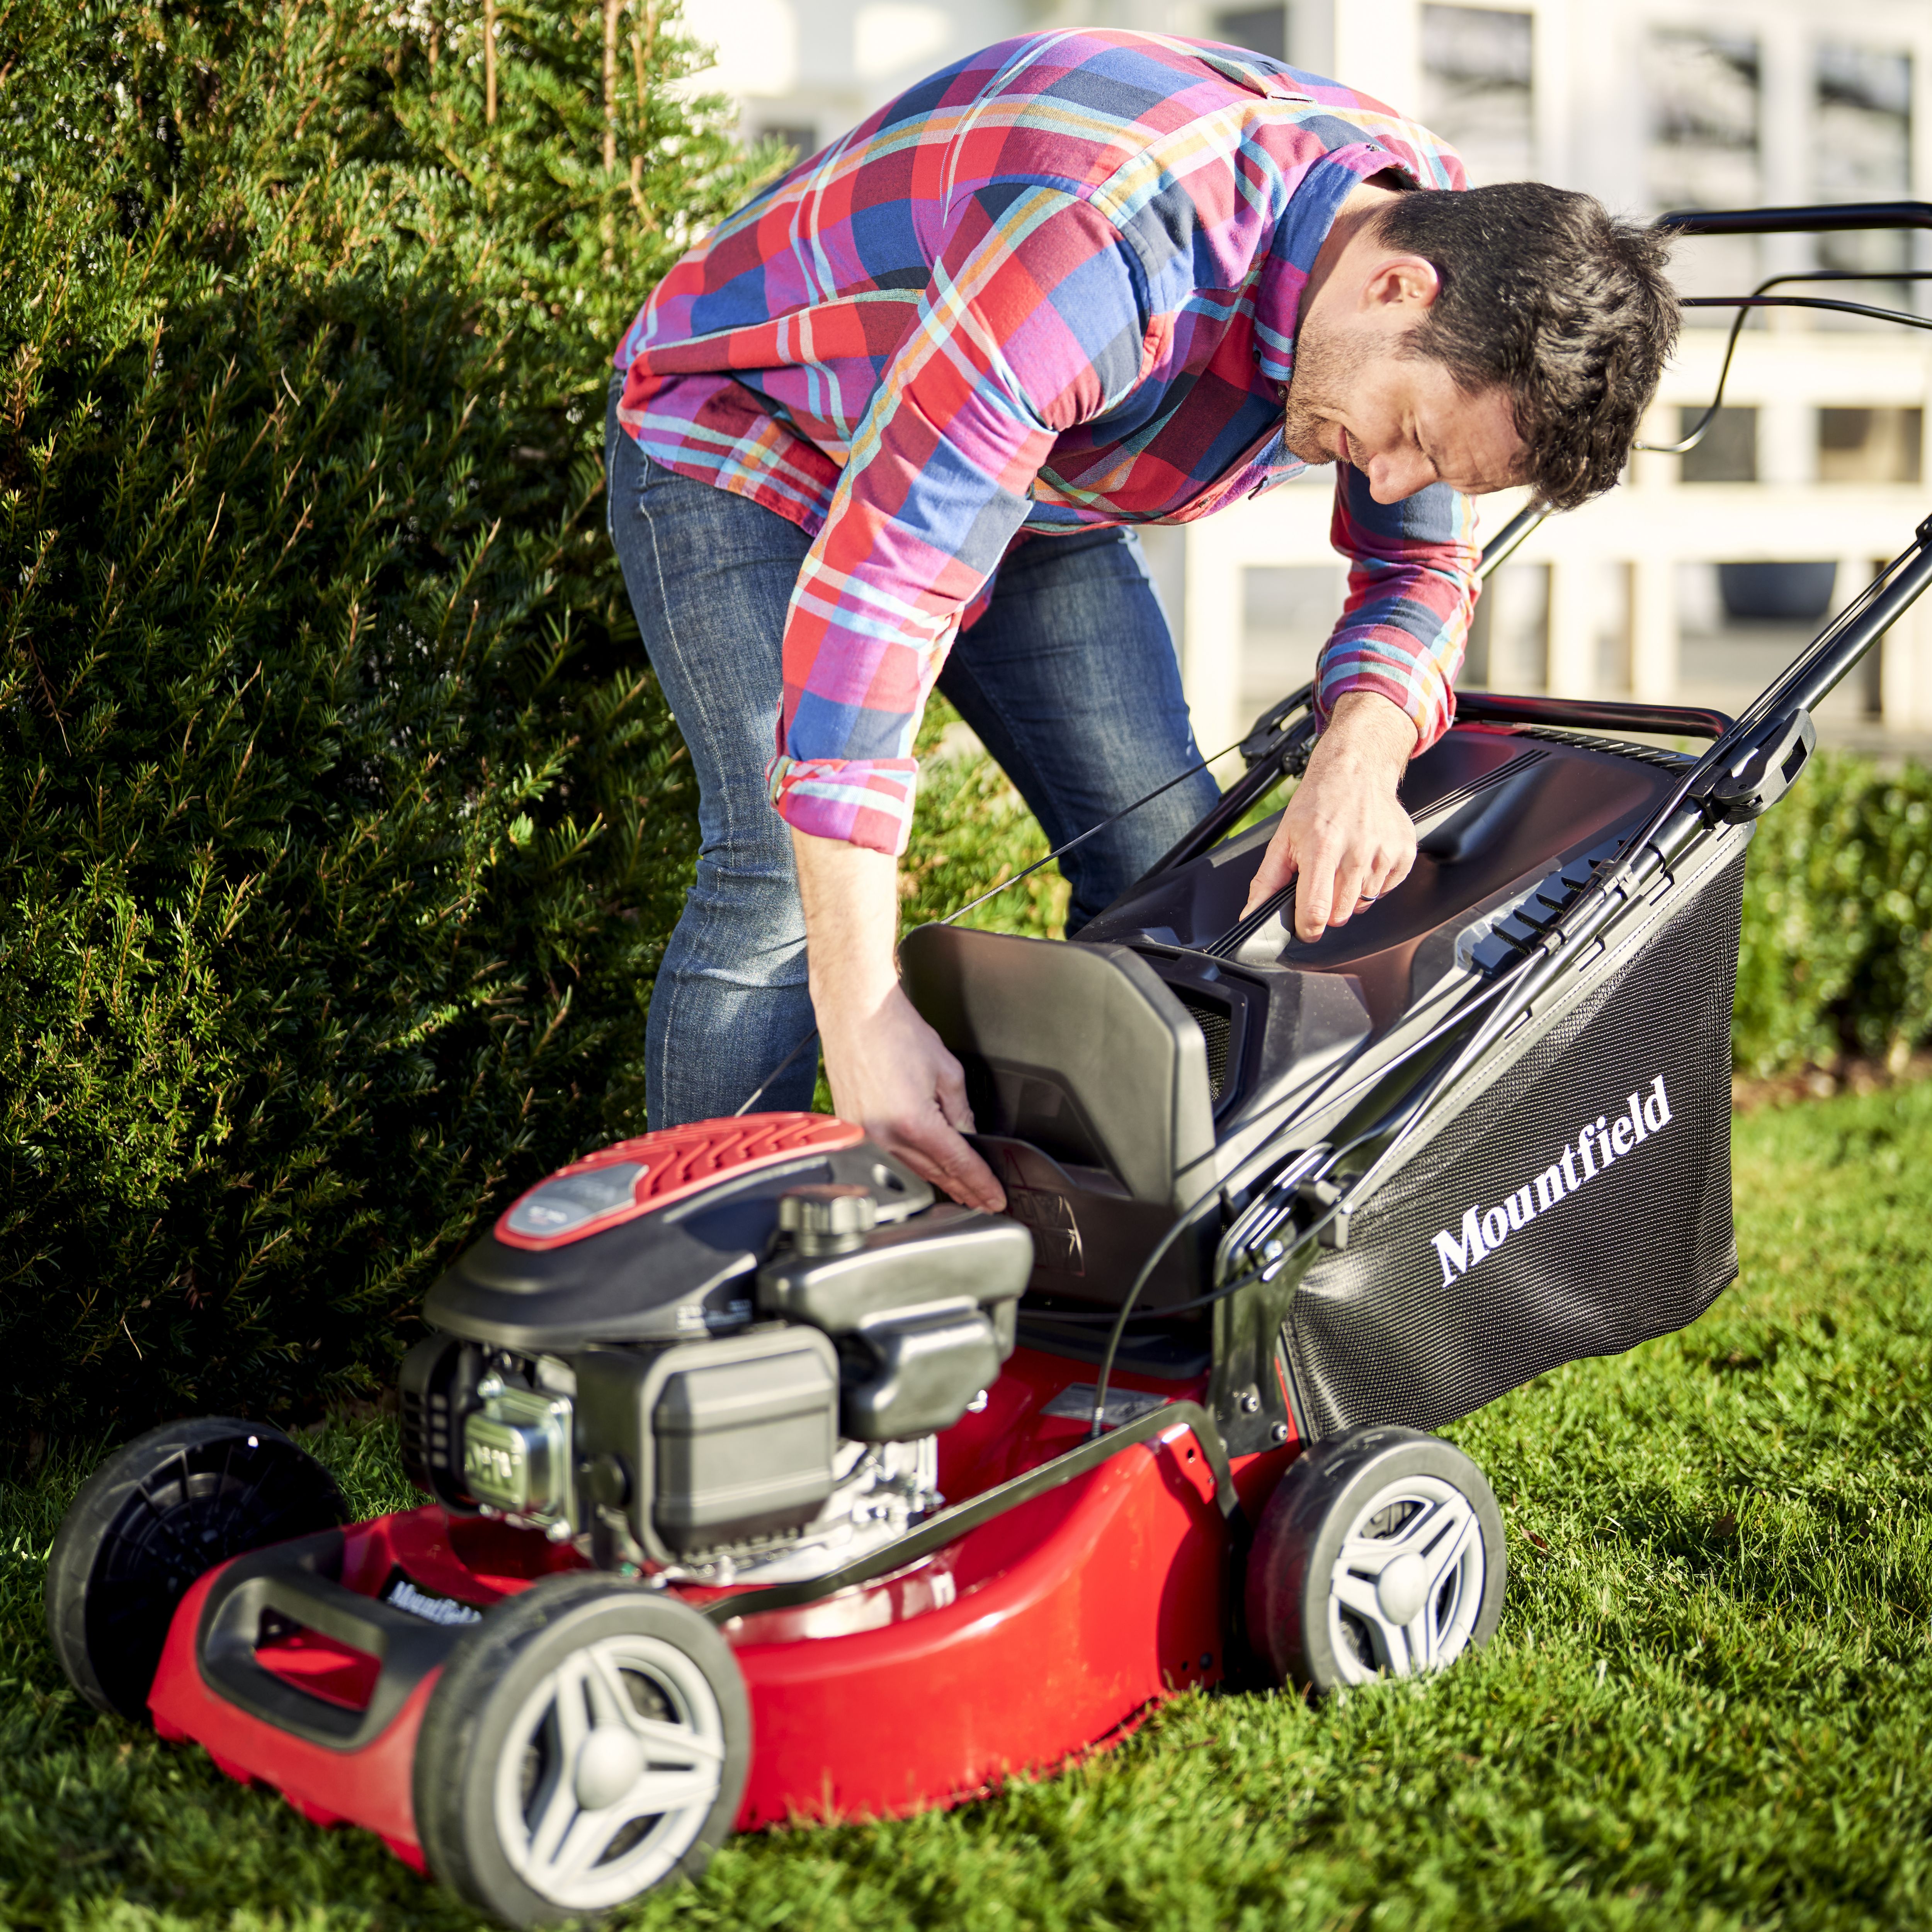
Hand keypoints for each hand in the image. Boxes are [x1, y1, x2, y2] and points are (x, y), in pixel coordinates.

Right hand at [819, 984, 1006, 1212]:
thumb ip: (960, 1111)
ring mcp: (864, 1136)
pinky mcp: (851, 1130)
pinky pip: (887, 1158)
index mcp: (914, 1122)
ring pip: (910, 1170)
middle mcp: (885, 1136)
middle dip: (962, 1189)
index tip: (994, 1198)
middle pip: (934, 1174)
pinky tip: (923, 1171)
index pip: (957, 1163)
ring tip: (960, 1192)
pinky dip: (909, 1167)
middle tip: (982, 1201)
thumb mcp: (946, 1071)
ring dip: (938, 1182)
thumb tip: (968, 1136)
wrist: (856, 1013)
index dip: (980, 1183)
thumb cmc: (895, 1032)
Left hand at [1241, 690, 1418, 941]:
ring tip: (1342, 863)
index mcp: (1321, 848)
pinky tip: (1363, 859)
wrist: (1355, 771)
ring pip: (1363, 904)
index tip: (1305, 926)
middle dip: (1327, 907)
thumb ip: (1266, 881)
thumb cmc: (1317, 803)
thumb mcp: (1283, 839)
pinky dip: (1372, 883)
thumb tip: (1251, 914)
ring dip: (1350, 895)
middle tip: (1322, 879)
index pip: (1316, 912)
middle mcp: (1356, 851)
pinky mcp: (1404, 853)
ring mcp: (1383, 853)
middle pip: (1340, 915)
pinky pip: (1385, 891)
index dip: (1308, 928)